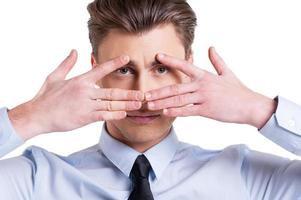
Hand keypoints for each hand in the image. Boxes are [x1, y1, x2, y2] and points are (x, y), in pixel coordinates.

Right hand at [8, 50, 143, 139]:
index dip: (114, 63)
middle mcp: (85, 92)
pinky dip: (114, 115)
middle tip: (143, 93)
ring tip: (139, 104)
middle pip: (112, 92)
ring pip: (110, 105)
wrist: (37, 115)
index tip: (126, 58)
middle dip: (129, 93)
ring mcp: (86, 105)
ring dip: (126, 105)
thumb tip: (75, 51)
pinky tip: (124, 114)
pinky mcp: (84, 117)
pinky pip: (103, 116)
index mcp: (80, 81)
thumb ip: (67, 64)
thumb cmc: (45, 97)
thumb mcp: (55, 77)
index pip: (100, 69)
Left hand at [145, 47, 276, 128]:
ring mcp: (203, 98)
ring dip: (162, 103)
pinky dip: (176, 112)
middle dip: (159, 91)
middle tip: (145, 94)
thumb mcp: (228, 73)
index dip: (171, 60)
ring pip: (179, 100)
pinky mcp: (206, 110)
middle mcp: (202, 85)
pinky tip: (165, 112)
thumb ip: (217, 60)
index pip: (185, 65)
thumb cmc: (238, 90)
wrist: (250, 106)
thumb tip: (211, 47)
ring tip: (150, 105)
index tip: (158, 56)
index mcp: (205, 75)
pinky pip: (188, 111)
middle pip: (176, 87)